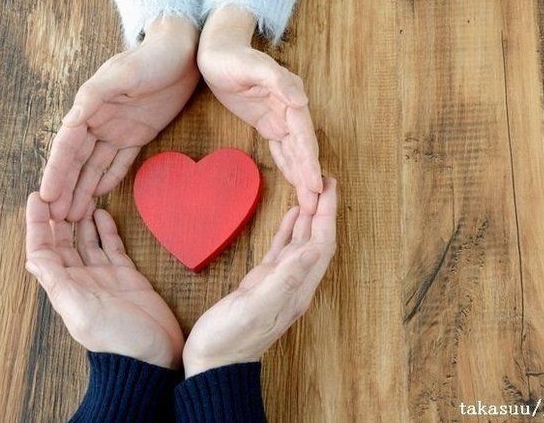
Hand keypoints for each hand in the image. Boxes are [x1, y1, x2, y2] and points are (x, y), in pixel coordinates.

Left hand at [25, 193, 183, 368]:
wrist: (153, 356)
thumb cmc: (118, 339)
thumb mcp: (82, 311)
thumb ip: (58, 283)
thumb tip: (32, 259)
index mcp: (66, 287)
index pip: (44, 249)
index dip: (37, 224)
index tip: (38, 198)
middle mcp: (82, 279)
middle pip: (64, 241)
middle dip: (59, 215)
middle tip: (61, 189)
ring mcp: (105, 276)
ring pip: (87, 241)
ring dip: (82, 219)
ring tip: (81, 195)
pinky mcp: (127, 276)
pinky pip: (112, 247)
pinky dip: (106, 231)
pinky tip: (103, 214)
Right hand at [40, 16, 199, 220]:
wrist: (182, 54)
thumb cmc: (150, 59)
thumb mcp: (123, 74)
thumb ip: (96, 96)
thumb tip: (71, 119)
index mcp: (89, 108)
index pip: (67, 146)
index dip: (56, 172)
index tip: (47, 195)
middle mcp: (99, 122)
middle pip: (78, 161)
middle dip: (66, 188)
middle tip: (58, 216)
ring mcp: (118, 130)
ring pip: (96, 165)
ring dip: (84, 189)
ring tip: (74, 214)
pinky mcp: (139, 134)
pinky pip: (121, 161)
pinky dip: (110, 177)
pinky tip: (100, 195)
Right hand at [182, 178, 336, 376]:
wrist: (212, 363)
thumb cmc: (230, 339)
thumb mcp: (257, 307)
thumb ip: (285, 279)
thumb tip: (313, 249)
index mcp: (298, 289)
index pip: (320, 244)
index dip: (327, 215)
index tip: (330, 187)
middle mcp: (294, 284)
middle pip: (315, 240)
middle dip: (323, 210)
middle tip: (327, 180)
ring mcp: (278, 283)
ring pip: (300, 242)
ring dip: (309, 216)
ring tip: (313, 190)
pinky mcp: (261, 282)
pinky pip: (281, 250)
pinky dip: (289, 230)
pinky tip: (291, 215)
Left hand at [199, 6, 321, 213]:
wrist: (216, 50)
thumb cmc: (232, 56)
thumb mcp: (253, 66)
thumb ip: (278, 81)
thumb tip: (302, 101)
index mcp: (290, 98)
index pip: (303, 134)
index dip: (310, 160)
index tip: (316, 183)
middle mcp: (290, 109)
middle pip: (303, 148)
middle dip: (309, 175)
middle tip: (314, 203)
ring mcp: (279, 117)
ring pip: (294, 151)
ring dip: (301, 175)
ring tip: (309, 201)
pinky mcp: (267, 122)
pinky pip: (281, 148)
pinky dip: (289, 165)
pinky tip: (295, 181)